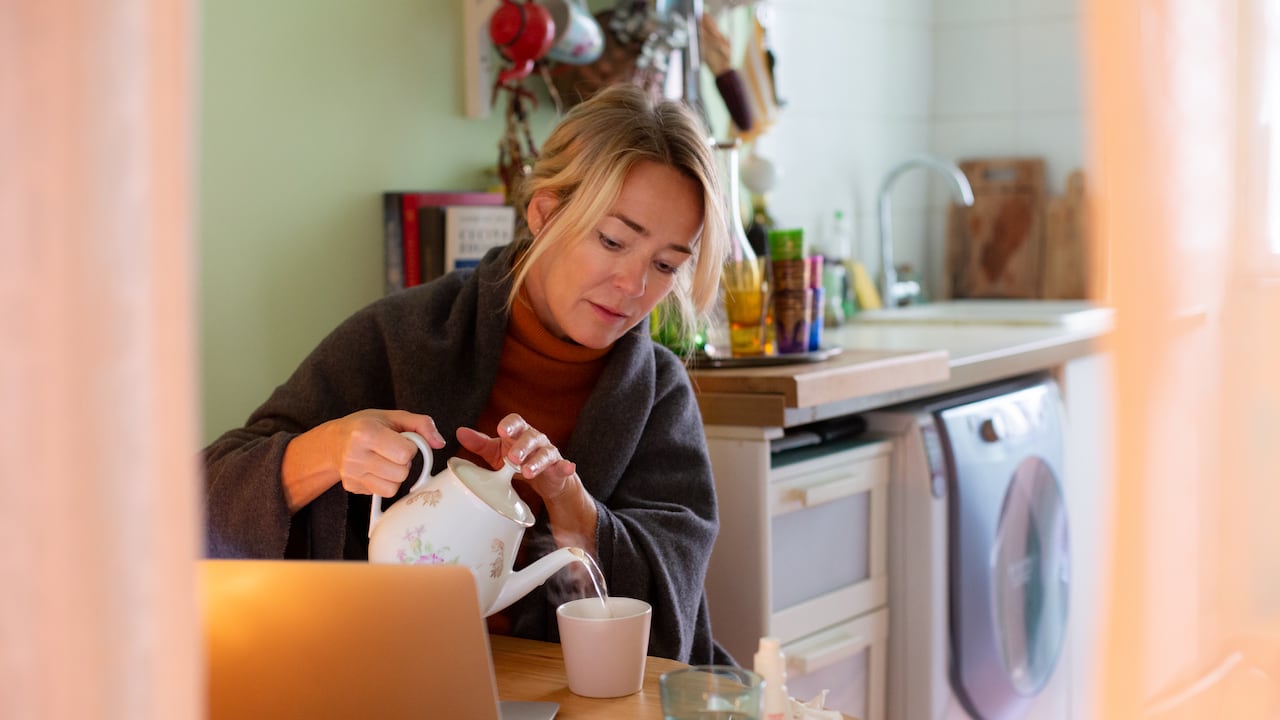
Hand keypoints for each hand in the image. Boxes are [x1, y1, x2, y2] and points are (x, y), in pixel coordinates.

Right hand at [282, 409, 445, 510]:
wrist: (334, 441)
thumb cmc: (367, 426)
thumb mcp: (394, 416)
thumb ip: (422, 425)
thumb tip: (440, 443)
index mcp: (366, 433)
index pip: (405, 453)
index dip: (410, 447)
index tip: (401, 440)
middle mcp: (355, 455)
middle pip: (401, 473)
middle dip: (404, 462)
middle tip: (392, 452)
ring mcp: (351, 474)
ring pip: (394, 487)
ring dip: (396, 474)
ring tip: (385, 460)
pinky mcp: (351, 487)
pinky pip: (383, 493)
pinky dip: (386, 483)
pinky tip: (377, 470)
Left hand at [456, 413, 597, 554]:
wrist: (543, 479)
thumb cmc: (518, 461)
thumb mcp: (497, 453)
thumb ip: (480, 443)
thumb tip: (460, 432)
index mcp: (520, 433)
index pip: (516, 422)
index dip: (510, 425)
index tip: (501, 430)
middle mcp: (536, 439)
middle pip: (531, 438)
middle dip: (522, 447)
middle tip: (512, 458)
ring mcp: (549, 453)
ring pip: (545, 453)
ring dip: (537, 462)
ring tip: (528, 472)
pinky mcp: (559, 468)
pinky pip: (563, 466)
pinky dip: (566, 466)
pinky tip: (567, 468)